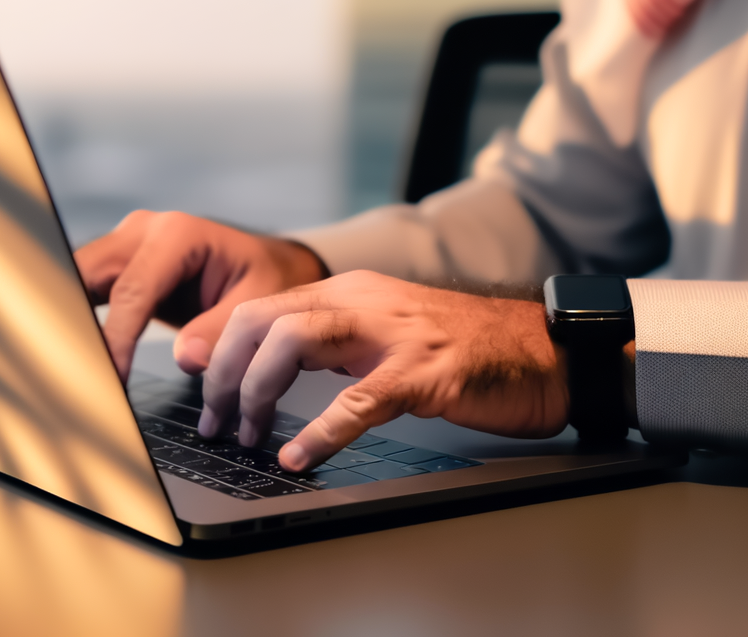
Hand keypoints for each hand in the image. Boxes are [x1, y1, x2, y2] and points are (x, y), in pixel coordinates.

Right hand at [74, 210, 327, 379]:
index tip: (110, 377)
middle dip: (72, 320)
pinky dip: (76, 320)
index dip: (115, 337)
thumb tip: (187, 359)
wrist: (267, 264)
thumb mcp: (258, 302)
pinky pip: (84, 291)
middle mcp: (143, 232)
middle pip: (86, 273)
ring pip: (75, 279)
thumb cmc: (266, 277)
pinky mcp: (118, 267)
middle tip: (71, 369)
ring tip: (63, 365)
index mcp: (177, 234)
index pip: (132, 291)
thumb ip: (222, 329)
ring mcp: (125, 246)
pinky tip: (73, 354)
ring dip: (67, 320)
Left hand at [196, 271, 569, 471]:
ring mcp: (394, 334)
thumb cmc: (468, 349)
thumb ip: (334, 341)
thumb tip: (270, 370)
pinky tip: (299, 456)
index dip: (219, 346)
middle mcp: (363, 301)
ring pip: (294, 343)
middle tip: (216, 420)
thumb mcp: (387, 332)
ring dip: (258, 392)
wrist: (545, 350)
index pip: (260, 306)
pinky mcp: (424, 373)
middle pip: (263, 320)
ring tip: (246, 435)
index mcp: (350, 292)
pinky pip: (357, 400)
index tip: (202, 387)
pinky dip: (320, 432)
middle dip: (225, 372)